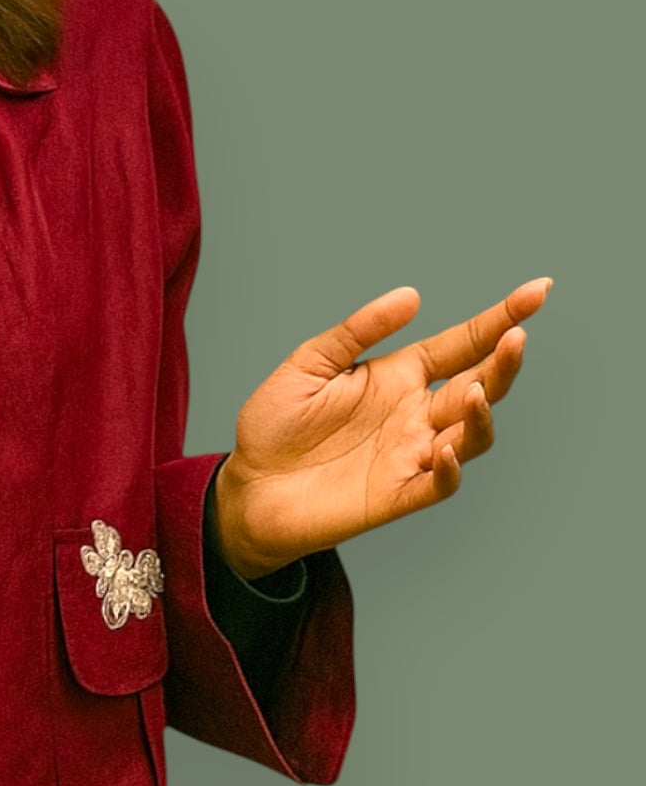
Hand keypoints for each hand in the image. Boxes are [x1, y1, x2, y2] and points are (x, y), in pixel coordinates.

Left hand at [211, 276, 552, 577]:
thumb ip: (358, 330)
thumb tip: (411, 295)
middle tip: (516, 336)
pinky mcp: (396, 494)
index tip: (538, 291)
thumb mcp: (310, 363)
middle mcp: (415, 413)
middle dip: (503, 362)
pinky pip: (437, 483)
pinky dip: (448, 468)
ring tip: (473, 389)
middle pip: (479, 385)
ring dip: (481, 413)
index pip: (462, 343)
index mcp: (400, 375)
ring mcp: (410, 454)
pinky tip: (441, 448)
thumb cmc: (276, 423)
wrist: (249, 485)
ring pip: (471, 435)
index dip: (500, 318)